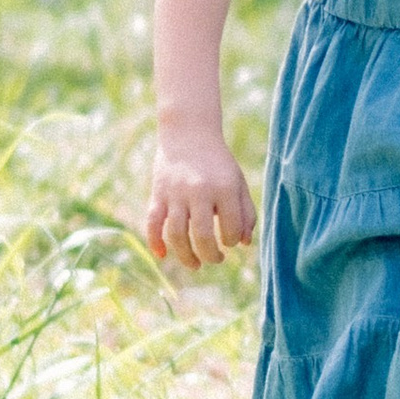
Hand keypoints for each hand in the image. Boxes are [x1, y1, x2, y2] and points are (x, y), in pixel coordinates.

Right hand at [146, 137, 255, 268]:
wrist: (189, 134)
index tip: (230, 240)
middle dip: (211, 256)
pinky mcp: (158, 194)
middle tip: (216, 259)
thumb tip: (244, 244)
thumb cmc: (218, 163)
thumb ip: (246, 213)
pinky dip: (155, 241)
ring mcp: (176, 194)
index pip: (230, 229)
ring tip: (195, 264)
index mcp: (224, 188)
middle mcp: (199, 191)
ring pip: (177, 234)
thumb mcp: (238, 183)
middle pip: (203, 236)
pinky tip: (162, 255)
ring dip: (186, 256)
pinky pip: (153, 223)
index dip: (232, 241)